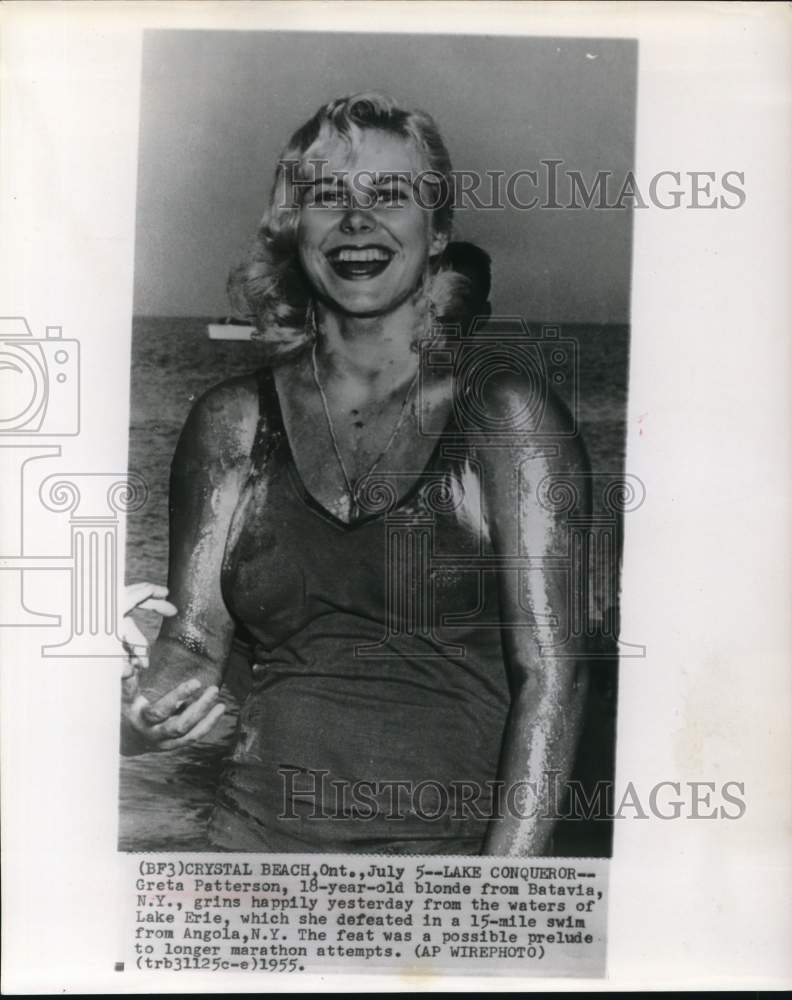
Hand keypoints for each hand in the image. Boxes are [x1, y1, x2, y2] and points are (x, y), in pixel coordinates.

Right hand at [120, 582, 224, 751]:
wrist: (125, 739)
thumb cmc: (126, 710)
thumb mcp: (123, 697)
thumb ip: (127, 681)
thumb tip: (127, 665)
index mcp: (141, 720)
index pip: (161, 710)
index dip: (179, 696)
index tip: (196, 682)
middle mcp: (154, 734)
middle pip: (179, 725)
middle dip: (199, 708)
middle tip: (214, 689)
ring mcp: (165, 742)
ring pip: (189, 733)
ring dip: (207, 718)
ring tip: (221, 703)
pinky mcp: (174, 745)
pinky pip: (193, 737)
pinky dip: (207, 725)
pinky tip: (219, 710)